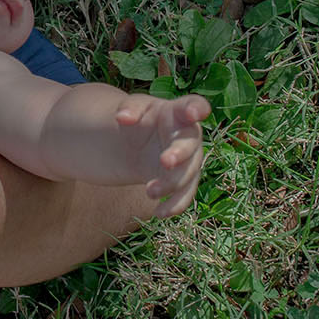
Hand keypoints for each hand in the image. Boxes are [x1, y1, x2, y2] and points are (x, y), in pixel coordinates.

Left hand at [114, 93, 209, 217]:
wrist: (139, 141)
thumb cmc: (142, 118)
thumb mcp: (133, 108)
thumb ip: (129, 109)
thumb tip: (121, 117)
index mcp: (178, 112)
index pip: (193, 104)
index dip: (197, 108)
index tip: (195, 112)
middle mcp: (189, 135)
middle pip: (190, 144)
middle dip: (180, 153)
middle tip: (165, 161)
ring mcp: (188, 159)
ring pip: (188, 174)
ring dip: (172, 184)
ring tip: (149, 191)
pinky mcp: (182, 180)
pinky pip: (184, 194)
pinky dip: (174, 205)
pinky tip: (159, 213)